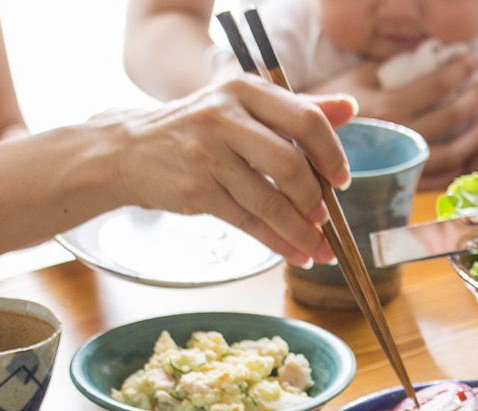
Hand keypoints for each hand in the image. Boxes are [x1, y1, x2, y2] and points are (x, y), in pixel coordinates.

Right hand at [104, 75, 356, 266]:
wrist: (128, 150)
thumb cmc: (197, 128)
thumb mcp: (241, 105)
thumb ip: (295, 107)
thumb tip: (350, 107)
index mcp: (244, 89)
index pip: (305, 118)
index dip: (331, 153)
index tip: (342, 179)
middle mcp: (225, 116)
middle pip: (290, 163)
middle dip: (316, 199)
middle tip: (326, 217)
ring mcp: (207, 154)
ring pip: (270, 200)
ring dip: (301, 231)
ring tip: (319, 248)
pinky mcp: (196, 189)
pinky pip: (248, 222)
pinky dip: (277, 242)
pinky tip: (295, 254)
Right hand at [311, 56, 477, 188]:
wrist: (300, 153)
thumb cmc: (323, 111)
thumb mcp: (351, 81)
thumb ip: (386, 69)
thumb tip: (420, 56)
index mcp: (388, 108)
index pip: (435, 86)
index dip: (460, 71)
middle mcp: (399, 138)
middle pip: (450, 118)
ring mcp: (401, 165)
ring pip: (451, 153)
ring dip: (476, 135)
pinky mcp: (398, 185)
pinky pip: (437, 179)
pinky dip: (459, 165)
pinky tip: (470, 152)